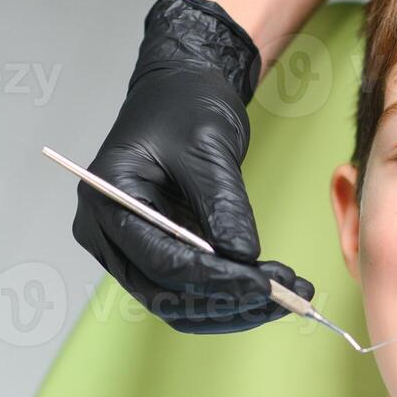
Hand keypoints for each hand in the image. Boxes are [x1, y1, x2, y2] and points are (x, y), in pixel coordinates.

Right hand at [72, 0, 314, 333]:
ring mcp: (128, 249)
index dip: (215, 280)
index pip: (160, 261)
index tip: (264, 285)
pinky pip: (189, 291)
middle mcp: (107, 234)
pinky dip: (229, 296)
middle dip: (229, 300)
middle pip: (165, 293)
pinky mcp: (155, 254)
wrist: (181, 88)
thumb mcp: (208, 147)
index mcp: (107, 200)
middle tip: (286, 295)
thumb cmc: (184, 105)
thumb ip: (224, 206)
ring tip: (289, 295)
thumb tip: (245, 260)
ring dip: (234, 308)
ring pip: (179, 303)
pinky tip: (271, 289)